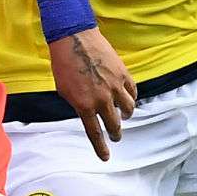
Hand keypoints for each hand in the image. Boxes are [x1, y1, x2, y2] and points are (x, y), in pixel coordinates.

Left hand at [48, 29, 136, 161]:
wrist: (74, 38)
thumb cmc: (64, 63)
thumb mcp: (64, 90)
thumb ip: (77, 104)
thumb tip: (87, 113)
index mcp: (84, 105)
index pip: (95, 133)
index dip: (101, 148)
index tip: (105, 157)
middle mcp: (102, 99)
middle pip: (114, 124)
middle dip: (116, 133)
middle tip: (116, 136)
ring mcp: (114, 86)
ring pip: (128, 109)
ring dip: (126, 115)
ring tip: (123, 115)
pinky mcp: (123, 73)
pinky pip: (133, 92)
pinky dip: (131, 98)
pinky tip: (127, 98)